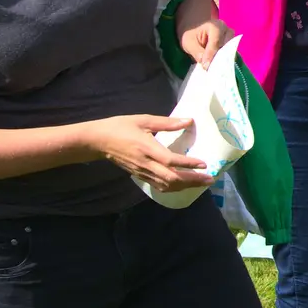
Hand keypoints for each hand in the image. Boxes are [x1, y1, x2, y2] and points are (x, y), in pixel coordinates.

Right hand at [87, 115, 211, 192]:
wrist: (97, 141)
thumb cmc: (120, 127)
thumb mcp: (143, 120)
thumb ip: (167, 122)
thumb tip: (188, 121)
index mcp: (147, 148)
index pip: (171, 161)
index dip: (188, 164)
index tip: (204, 164)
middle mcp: (146, 164)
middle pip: (172, 178)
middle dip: (192, 180)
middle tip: (210, 178)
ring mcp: (142, 172)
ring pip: (166, 185)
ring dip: (185, 186)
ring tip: (201, 183)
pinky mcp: (139, 176)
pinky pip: (159, 186)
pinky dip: (173, 187)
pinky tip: (183, 185)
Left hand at [174, 0, 231, 68]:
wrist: (194, 29)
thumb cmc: (190, 34)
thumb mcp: (188, 42)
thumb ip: (197, 52)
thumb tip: (206, 65)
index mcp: (215, 26)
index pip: (215, 42)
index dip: (211, 55)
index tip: (206, 67)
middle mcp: (226, 29)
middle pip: (225, 47)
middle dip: (218, 59)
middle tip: (210, 69)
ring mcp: (230, 36)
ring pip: (230, 51)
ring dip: (222, 60)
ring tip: (214, 69)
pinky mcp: (232, 43)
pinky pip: (230, 53)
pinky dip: (224, 60)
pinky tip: (217, 66)